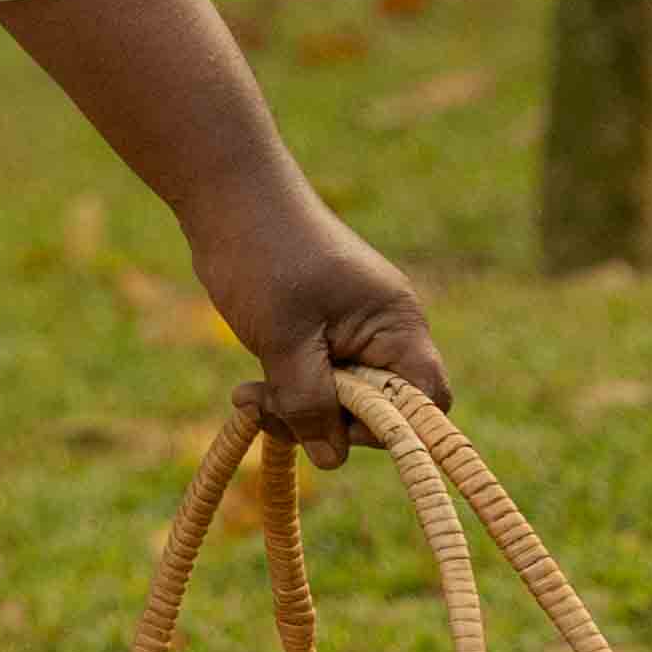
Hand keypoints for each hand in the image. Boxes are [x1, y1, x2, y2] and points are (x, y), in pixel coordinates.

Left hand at [180, 179, 454, 455]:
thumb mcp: (284, 339)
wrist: (227, 194)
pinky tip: (248, 388)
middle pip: (378, 409)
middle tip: (271, 407)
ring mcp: (351, 330)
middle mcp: (384, 329)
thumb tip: (331, 457)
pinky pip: (315, 381)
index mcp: (395, 323)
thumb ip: (310, 402)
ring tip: (248, 395)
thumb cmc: (265, 255)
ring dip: (296, 408)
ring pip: (340, 400)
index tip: (333, 423)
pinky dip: (286, 391)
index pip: (424, 401)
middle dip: (325, 419)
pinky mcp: (319, 332)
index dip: (388, 429)